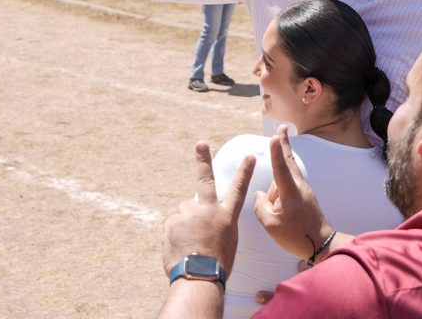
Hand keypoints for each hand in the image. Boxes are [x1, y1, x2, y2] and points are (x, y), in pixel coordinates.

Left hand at [162, 142, 254, 276]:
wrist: (199, 277)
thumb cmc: (217, 265)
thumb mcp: (226, 242)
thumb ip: (215, 225)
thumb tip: (201, 222)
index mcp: (226, 216)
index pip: (238, 189)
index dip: (244, 172)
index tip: (249, 157)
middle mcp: (208, 210)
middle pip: (205, 180)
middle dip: (203, 159)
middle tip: (201, 144)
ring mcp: (189, 214)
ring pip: (184, 213)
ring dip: (185, 224)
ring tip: (189, 243)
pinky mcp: (172, 221)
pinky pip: (172, 225)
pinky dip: (174, 235)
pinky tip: (180, 248)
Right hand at [253, 126, 331, 259]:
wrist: (322, 245)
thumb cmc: (296, 236)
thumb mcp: (270, 225)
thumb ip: (260, 206)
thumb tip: (260, 194)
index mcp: (291, 192)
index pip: (281, 168)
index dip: (277, 151)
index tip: (275, 136)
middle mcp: (299, 187)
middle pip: (289, 161)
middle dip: (284, 144)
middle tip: (282, 128)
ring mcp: (305, 191)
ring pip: (284, 182)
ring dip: (276, 193)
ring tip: (281, 220)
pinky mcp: (306, 197)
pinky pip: (289, 190)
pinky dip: (282, 194)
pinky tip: (282, 213)